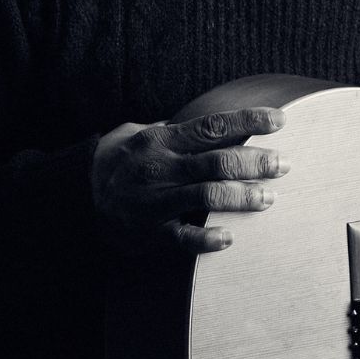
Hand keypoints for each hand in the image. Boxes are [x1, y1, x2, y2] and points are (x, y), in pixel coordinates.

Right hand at [91, 107, 287, 252]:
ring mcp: (154, 200)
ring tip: (268, 198)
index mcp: (164, 140)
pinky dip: (206, 238)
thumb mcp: (147, 134)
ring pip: (205, 195)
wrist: (76, 194)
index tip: (280, 120)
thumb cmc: (126, 160)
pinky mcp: (149, 231)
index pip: (214, 126)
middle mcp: (160, 167)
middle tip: (283, 164)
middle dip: (255, 162)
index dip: (249, 121)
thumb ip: (186, 132)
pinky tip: (229, 238)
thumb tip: (234, 123)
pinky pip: (180, 237)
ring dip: (241, 197)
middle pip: (217, 161)